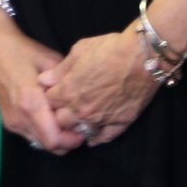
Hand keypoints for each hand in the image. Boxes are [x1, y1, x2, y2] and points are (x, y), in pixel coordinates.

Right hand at [0, 8, 77, 152]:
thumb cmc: (23, 51)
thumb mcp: (51, 62)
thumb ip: (65, 84)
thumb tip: (80, 101)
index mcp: (31, 104)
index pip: (53, 139)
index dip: (72, 140)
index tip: (85, 129)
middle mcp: (19, 118)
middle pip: (48, 146)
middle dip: (67, 141)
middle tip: (80, 127)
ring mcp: (11, 121)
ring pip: (39, 143)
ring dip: (55, 138)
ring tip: (67, 121)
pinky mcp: (8, 121)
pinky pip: (30, 135)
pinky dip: (44, 132)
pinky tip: (52, 118)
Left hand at [39, 28, 158, 144]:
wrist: (142, 55)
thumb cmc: (110, 48)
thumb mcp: (80, 50)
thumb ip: (60, 69)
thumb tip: (44, 79)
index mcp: (69, 91)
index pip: (49, 101)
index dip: (52, 95)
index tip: (56, 92)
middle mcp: (81, 109)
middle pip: (61, 121)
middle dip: (61, 113)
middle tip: (67, 106)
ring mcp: (100, 119)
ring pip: (80, 132)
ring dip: (77, 126)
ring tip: (79, 120)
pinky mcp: (119, 122)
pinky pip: (104, 137)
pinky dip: (97, 138)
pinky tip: (93, 137)